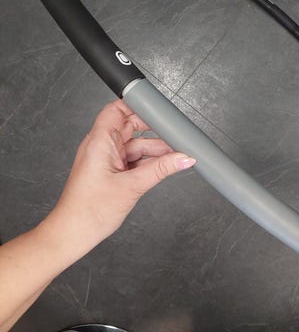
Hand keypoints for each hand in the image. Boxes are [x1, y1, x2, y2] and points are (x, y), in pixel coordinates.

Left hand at [47, 99, 195, 250]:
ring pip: (136, 144)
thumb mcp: (133, 186)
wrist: (73, 234)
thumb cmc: (89, 211)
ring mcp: (106, 158)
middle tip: (174, 135)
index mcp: (100, 141)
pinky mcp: (111, 169)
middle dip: (154, 129)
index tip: (159, 109)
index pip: (117, 109)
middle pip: (131, 126)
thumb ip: (161, 169)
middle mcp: (101, 145)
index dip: (137, 105)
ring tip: (176, 155)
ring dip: (155, 150)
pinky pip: (134, 158)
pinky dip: (149, 161)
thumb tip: (183, 159)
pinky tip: (164, 166)